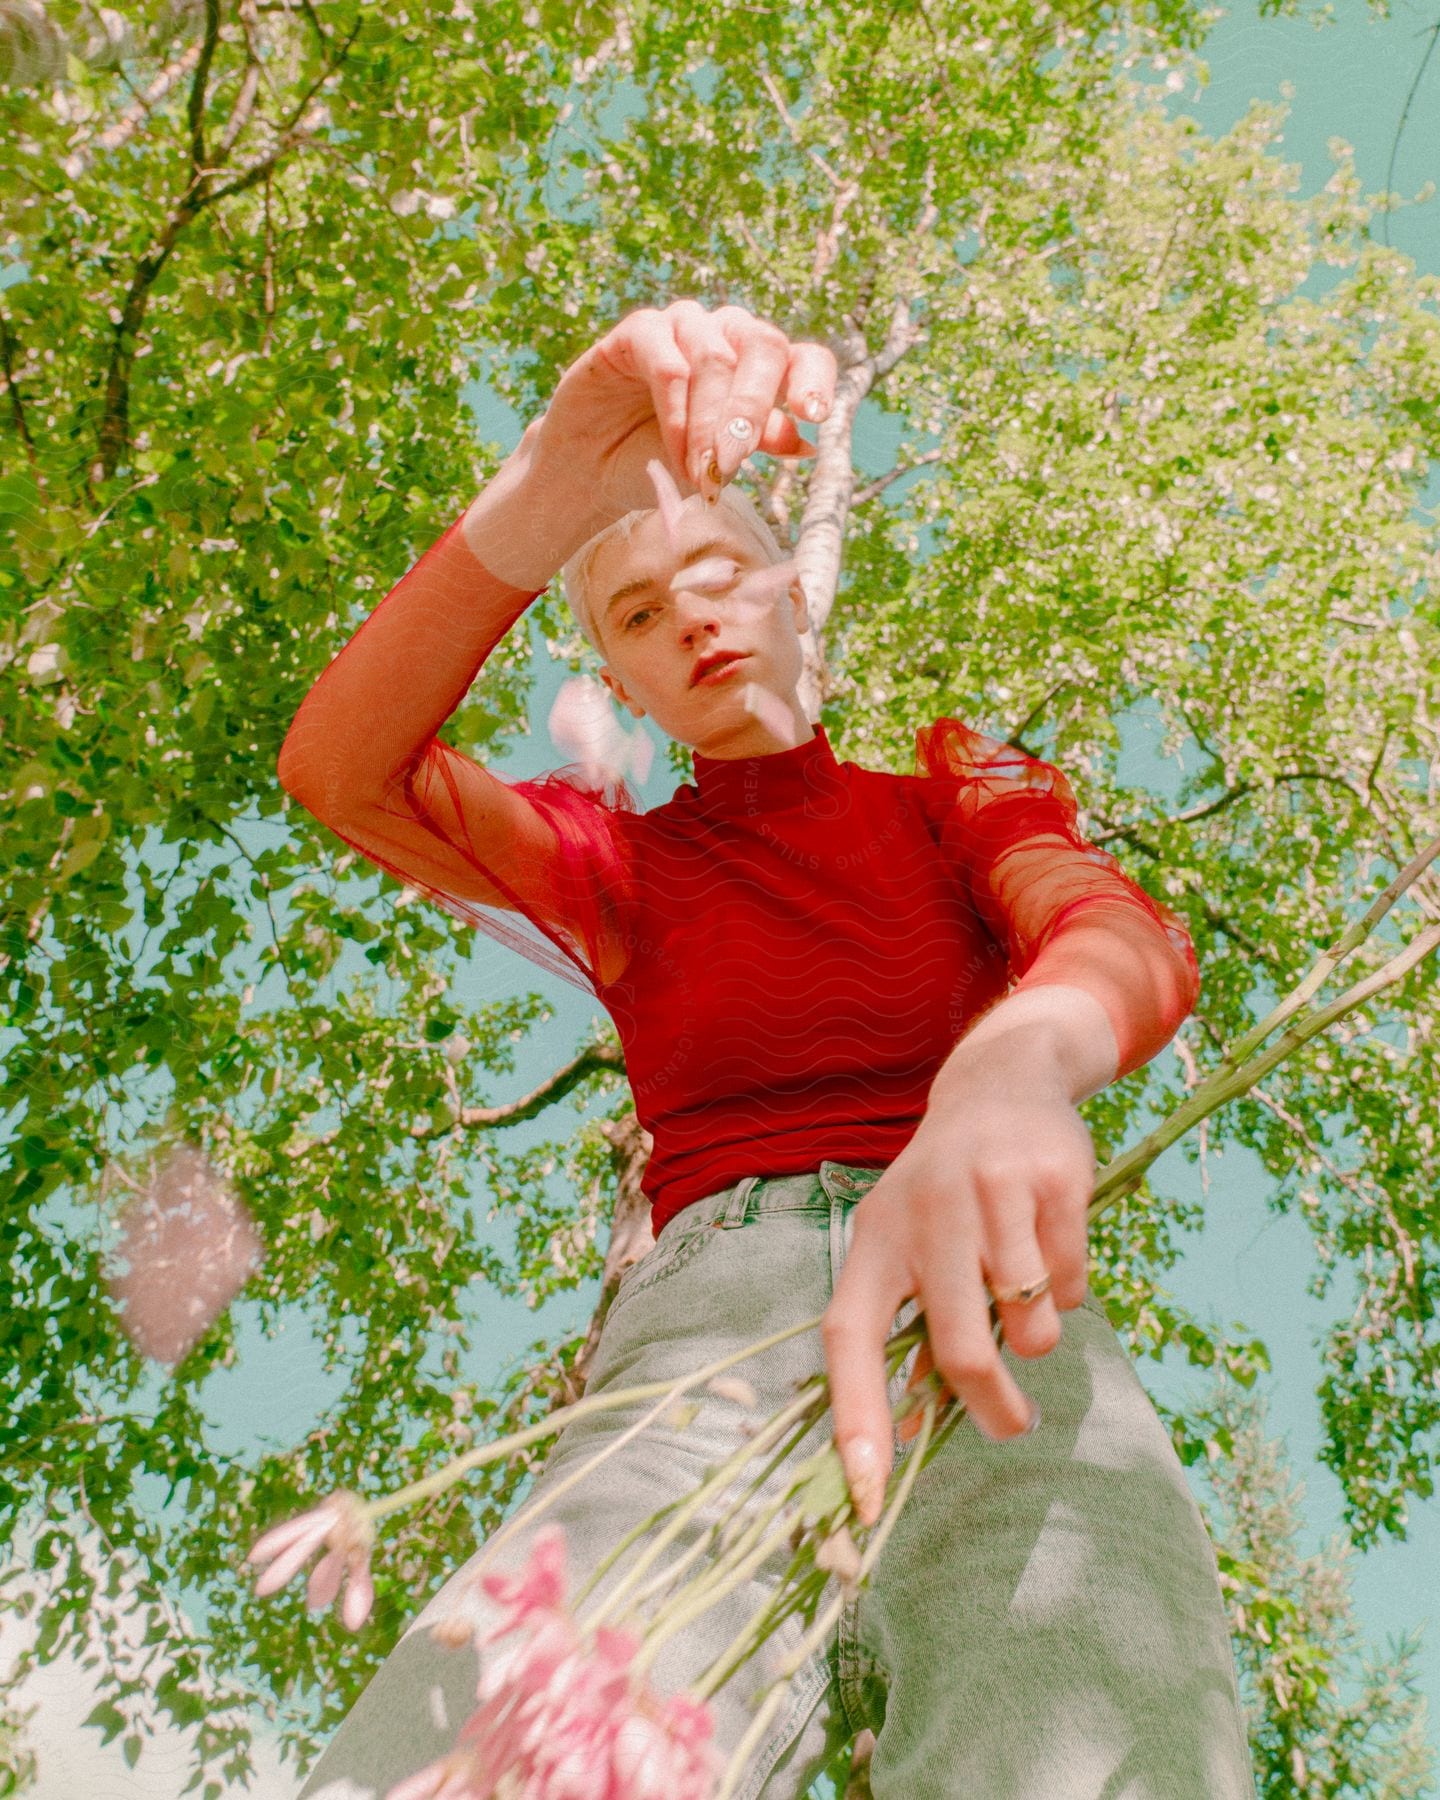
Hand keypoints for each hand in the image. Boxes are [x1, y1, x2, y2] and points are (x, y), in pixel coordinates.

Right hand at [531, 298, 836, 525]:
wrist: (594, 471)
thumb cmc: (663, 463)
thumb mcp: (720, 463)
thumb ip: (759, 444)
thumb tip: (808, 445)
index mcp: (762, 365)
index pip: (805, 357)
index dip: (815, 380)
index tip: (814, 416)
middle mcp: (728, 335)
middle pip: (763, 348)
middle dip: (752, 411)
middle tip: (736, 463)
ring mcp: (684, 326)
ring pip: (715, 358)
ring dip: (710, 424)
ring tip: (702, 475)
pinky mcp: (639, 332)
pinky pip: (667, 363)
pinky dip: (676, 414)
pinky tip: (674, 454)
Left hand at [821, 1054, 1095, 1525]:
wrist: (1000, 1084)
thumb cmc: (942, 1192)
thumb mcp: (903, 1240)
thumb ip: (903, 1322)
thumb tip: (906, 1428)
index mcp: (874, 1241)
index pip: (848, 1336)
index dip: (853, 1416)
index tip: (864, 1493)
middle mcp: (925, 1214)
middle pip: (960, 1348)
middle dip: (992, 1405)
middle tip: (1013, 1425)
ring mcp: (990, 1193)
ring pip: (1029, 1321)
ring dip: (1037, 1331)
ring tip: (1025, 1288)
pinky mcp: (1053, 1180)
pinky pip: (1072, 1281)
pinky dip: (1069, 1284)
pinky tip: (1049, 1238)